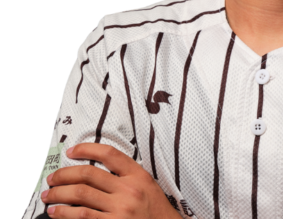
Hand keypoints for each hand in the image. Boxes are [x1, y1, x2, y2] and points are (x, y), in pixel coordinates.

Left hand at [41, 143, 180, 218]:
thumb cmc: (154, 210)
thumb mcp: (146, 185)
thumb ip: (126, 175)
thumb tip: (93, 170)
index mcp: (137, 175)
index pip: (109, 154)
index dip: (87, 149)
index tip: (72, 151)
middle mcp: (128, 190)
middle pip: (88, 175)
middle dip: (64, 175)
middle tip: (52, 178)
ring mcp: (120, 210)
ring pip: (81, 196)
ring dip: (60, 195)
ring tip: (49, 196)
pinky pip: (83, 217)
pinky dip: (65, 214)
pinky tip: (56, 213)